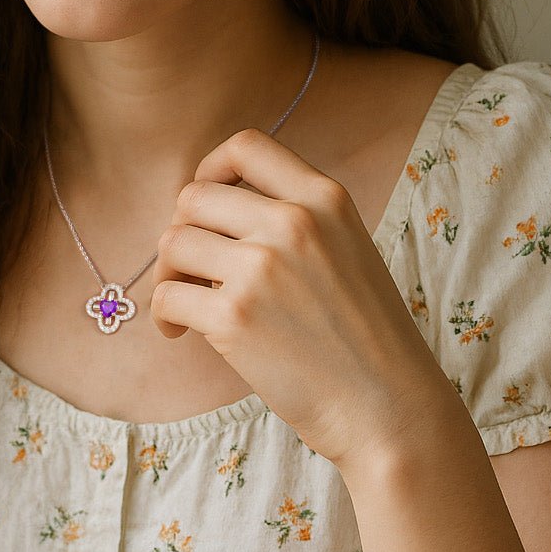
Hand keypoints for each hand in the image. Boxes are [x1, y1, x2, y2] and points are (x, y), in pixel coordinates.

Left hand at [149, 128, 454, 471]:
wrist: (386, 405)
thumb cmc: (364, 337)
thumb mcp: (348, 249)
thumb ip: (294, 220)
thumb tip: (213, 208)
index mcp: (324, 199)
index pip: (246, 146)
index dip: (210, 168)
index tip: (204, 203)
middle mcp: (293, 223)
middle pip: (195, 197)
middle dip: (182, 231)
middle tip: (192, 269)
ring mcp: (261, 268)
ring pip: (173, 242)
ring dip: (169, 273)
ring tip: (186, 303)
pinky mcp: (234, 317)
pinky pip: (167, 295)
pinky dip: (164, 314)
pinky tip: (179, 332)